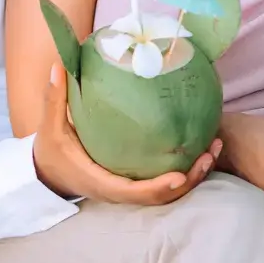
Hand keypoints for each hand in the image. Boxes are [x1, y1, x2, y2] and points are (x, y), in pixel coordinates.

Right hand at [33, 64, 220, 204]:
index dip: (159, 188)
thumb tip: (58, 65)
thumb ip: (55, 99)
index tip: (181, 175)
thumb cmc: (51, 152)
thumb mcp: (50, 127)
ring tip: (215, 147)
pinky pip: (165, 182)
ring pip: (168, 192)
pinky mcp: (136, 183)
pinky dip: (187, 169)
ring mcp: (130, 190)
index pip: (135, 192)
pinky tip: (204, 145)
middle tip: (210, 153)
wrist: (48, 174)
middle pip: (161, 196)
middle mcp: (120, 191)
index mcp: (101, 182)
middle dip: (190, 180)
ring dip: (195, 175)